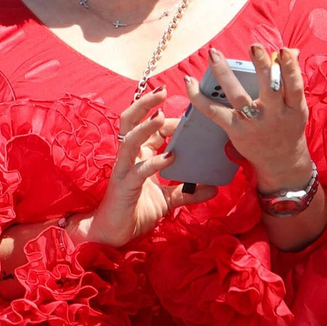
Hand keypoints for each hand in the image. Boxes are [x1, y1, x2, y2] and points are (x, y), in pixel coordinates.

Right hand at [81, 87, 218, 247]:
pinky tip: (170, 157)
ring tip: (161, 115)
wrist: (113, 235)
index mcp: (138, 156)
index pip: (149, 128)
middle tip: (162, 90)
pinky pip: (139, 169)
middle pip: (130, 121)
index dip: (165, 119)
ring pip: (130, 138)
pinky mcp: (124, 186)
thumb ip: (187, 192)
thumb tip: (213, 188)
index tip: (186, 116)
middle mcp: (129, 158)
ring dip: (145, 125)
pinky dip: (155, 161)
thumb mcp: (167, 201)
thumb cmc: (135, 212)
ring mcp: (124, 170)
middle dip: (145, 104)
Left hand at [186, 46, 312, 191]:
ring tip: (214, 54)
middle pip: (268, 88)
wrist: (281, 161)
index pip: (294, 86)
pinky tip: (189, 81)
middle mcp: (275, 115)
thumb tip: (291, 51)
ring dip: (224, 74)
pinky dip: (199, 97)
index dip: (289, 68)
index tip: (282, 50)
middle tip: (254, 46)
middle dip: (262, 67)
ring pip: (238, 97)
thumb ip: (291, 78)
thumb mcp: (296, 105)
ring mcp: (253, 124)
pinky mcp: (235, 130)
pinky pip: (214, 112)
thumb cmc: (287, 126)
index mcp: (294, 108)